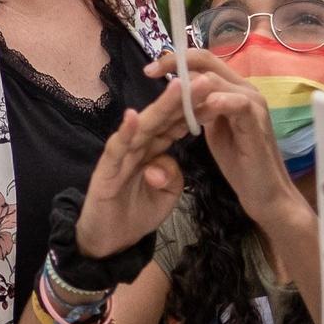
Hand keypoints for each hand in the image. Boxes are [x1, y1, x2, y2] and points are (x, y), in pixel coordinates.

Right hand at [75, 86, 189, 258]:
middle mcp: (137, 147)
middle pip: (162, 119)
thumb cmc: (135, 213)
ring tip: (178, 87)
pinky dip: (125, 133)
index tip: (217, 92)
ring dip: (160, 108)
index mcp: (153, 150)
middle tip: (205, 80)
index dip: (195, 110)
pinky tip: (133, 116)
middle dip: (183, 100)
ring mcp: (120, 156)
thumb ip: (171, 175)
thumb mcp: (166, 195)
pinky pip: (117, 150)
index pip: (175, 125)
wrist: (109, 242)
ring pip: (143, 128)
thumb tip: (162, 164)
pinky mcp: (105, 171)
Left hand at [146, 49, 305, 230]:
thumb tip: (179, 91)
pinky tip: (197, 113)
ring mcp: (252, 102)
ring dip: (188, 88)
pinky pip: (236, 102)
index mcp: (232, 87)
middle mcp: (244, 88)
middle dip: (175, 63)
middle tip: (150, 74)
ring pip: (215, 79)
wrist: (264, 190)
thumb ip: (200, 105)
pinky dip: (215, 103)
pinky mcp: (256, 121)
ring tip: (169, 99)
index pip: (203, 59)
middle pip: (207, 60)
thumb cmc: (238, 159)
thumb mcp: (212, 126)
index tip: (149, 70)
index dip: (175, 59)